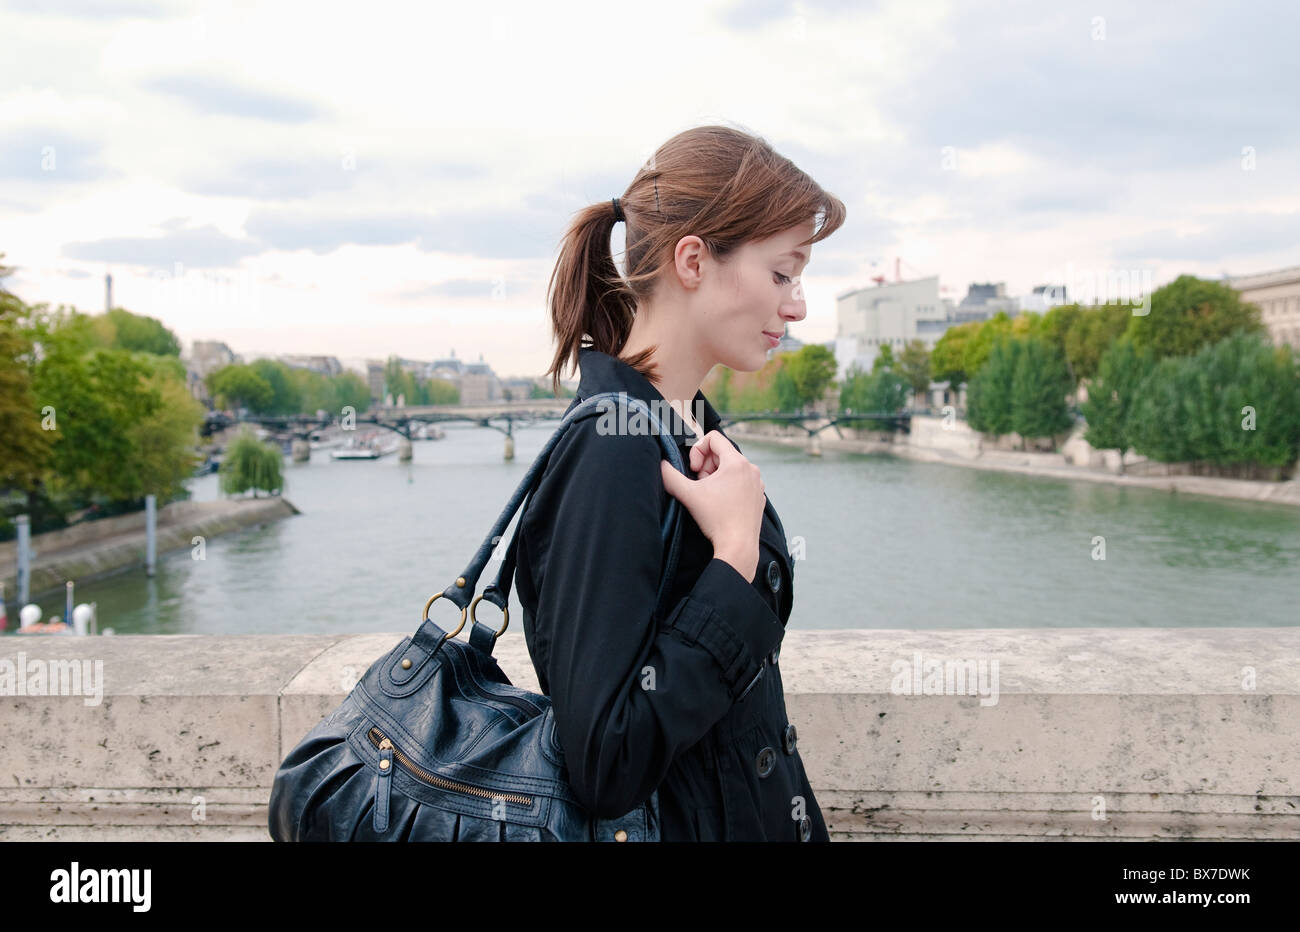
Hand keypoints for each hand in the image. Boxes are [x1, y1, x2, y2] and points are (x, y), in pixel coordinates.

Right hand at [660, 431, 763, 579]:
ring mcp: (757, 483)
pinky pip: (740, 482)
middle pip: (721, 453)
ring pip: (731, 468)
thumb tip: (661, 465)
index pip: (713, 438)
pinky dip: (728, 487)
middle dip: (705, 466)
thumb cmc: (716, 519)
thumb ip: (670, 476)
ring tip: (709, 496)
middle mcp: (751, 469)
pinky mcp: (759, 497)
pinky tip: (721, 504)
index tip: (693, 470)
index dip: (697, 450)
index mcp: (737, 462)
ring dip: (716, 477)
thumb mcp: (688, 494)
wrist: (738, 546)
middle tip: (700, 485)